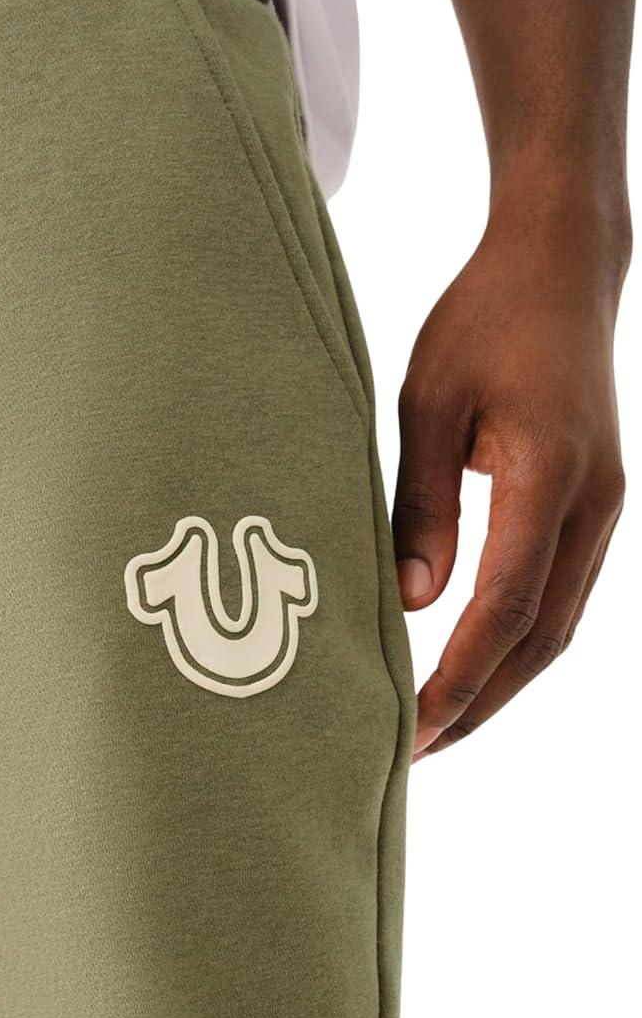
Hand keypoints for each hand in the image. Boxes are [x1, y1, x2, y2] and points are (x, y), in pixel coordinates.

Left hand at [392, 193, 628, 759]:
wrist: (560, 267)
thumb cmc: (484, 320)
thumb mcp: (428, 401)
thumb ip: (421, 501)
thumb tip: (414, 601)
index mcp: (548, 476)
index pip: (506, 606)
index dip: (460, 677)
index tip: (413, 729)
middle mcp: (592, 504)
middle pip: (544, 637)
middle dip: (482, 701)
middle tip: (415, 750)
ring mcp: (604, 506)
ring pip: (560, 623)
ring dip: (504, 680)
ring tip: (440, 722)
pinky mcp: (595, 501)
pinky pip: (564, 591)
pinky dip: (521, 638)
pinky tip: (479, 659)